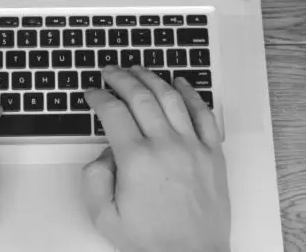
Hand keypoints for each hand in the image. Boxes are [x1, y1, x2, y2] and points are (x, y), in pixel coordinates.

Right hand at [82, 66, 229, 251]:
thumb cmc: (152, 242)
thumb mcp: (104, 217)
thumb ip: (93, 179)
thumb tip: (103, 154)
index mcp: (136, 160)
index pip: (113, 112)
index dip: (98, 97)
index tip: (92, 93)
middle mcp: (166, 146)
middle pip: (141, 96)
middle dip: (122, 78)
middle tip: (111, 71)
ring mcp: (193, 148)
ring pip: (171, 98)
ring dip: (152, 79)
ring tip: (139, 70)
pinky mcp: (213, 155)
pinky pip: (204, 114)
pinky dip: (192, 94)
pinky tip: (181, 84)